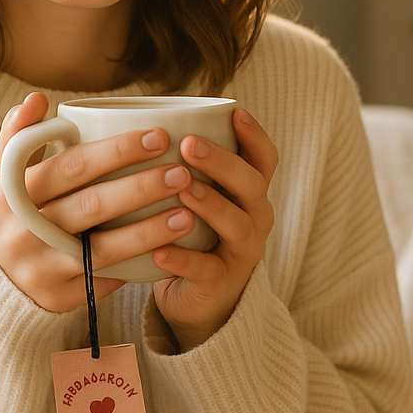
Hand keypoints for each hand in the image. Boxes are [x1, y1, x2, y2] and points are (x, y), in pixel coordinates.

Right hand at [0, 92, 201, 311]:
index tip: (157, 136)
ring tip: (187, 213)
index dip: (115, 151)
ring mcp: (43, 269)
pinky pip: (104, 282)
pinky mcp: (59, 298)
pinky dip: (136, 266)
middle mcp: (25, 233)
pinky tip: (170, 252)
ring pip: (103, 250)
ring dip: (149, 231)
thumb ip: (16, 135)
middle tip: (182, 172)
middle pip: (92, 206)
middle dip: (141, 187)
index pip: (71, 167)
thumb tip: (38, 98)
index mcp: (11, 194)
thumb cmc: (3, 214)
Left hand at [151, 109, 276, 352]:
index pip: (264, 159)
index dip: (255, 135)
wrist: (201, 300)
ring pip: (237, 225)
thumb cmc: (196, 235)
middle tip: (190, 144)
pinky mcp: (220, 283)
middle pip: (251, 185)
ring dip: (211, 204)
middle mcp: (255, 219)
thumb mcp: (201, 198)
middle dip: (223, 162)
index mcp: (250, 194)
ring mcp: (242, 253)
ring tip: (183, 189)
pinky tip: (159, 250)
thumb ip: (189, 167)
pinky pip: (206, 269)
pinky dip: (182, 259)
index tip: (235, 111)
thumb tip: (148, 121)